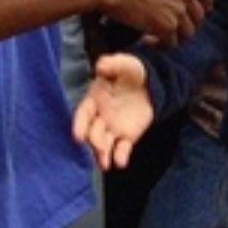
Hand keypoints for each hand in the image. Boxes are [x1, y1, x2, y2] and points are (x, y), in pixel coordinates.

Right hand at [72, 53, 153, 169]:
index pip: (83, 113)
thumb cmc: (131, 71)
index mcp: (94, 99)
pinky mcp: (127, 136)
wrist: (150, 82)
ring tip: (105, 163)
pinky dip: (120, 156)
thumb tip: (100, 66)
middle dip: (94, 141)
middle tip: (100, 147)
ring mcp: (112, 128)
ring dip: (103, 154)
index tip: (77, 135)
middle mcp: (100, 117)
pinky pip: (122, 148)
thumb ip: (112, 64)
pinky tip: (120, 163)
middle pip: (92, 132)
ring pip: (104, 143)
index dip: (79, 124)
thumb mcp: (124, 63)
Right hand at [93, 0, 211, 45]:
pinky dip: (160, 45)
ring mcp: (177, 9)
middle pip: (198, 16)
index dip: (205, 4)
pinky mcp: (166, 26)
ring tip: (158, 38)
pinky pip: (171, 43)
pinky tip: (147, 42)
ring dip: (174, 37)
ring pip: (187, 32)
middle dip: (187, 24)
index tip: (201, 11)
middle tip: (172, 30)